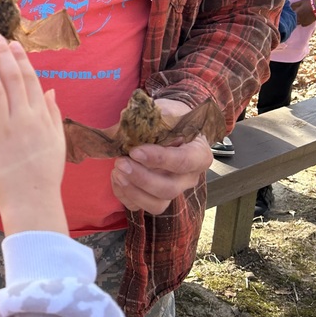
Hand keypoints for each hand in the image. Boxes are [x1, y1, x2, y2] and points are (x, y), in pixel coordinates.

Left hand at [0, 34, 67, 234]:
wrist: (31, 200)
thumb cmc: (45, 173)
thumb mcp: (57, 141)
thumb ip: (53, 114)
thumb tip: (51, 91)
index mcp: (40, 117)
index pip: (31, 80)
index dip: (22, 59)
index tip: (14, 43)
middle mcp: (23, 119)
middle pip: (12, 79)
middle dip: (3, 55)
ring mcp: (4, 130)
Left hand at [110, 98, 212, 213]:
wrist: (168, 126)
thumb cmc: (170, 118)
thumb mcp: (168, 110)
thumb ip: (155, 116)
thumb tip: (133, 120)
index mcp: (199, 154)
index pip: (183, 162)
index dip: (159, 159)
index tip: (135, 151)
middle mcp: (189, 177)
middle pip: (169, 189)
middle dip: (141, 178)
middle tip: (121, 162)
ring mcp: (173, 190)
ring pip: (156, 204)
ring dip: (132, 190)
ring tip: (116, 170)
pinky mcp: (154, 198)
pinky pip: (139, 206)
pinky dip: (124, 195)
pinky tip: (116, 177)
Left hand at [291, 0, 315, 26]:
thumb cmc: (309, 4)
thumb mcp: (301, 2)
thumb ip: (294, 4)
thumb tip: (289, 6)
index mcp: (296, 13)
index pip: (289, 15)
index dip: (289, 13)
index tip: (289, 12)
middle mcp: (298, 19)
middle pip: (292, 20)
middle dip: (292, 18)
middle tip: (294, 15)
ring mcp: (302, 22)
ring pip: (296, 23)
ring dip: (296, 21)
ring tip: (299, 17)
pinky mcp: (306, 24)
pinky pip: (302, 24)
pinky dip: (302, 23)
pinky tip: (303, 20)